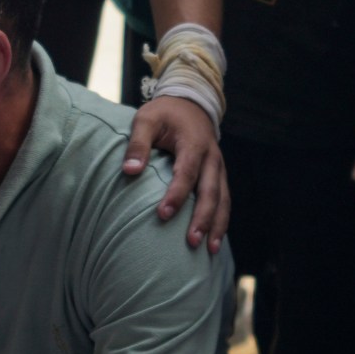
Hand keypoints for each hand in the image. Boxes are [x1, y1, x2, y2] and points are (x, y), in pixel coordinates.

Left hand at [124, 94, 228, 250]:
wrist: (191, 103)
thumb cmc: (164, 114)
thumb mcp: (146, 119)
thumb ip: (137, 144)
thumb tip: (129, 171)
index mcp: (194, 143)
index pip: (187, 173)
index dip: (177, 195)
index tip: (163, 215)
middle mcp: (212, 157)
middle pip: (211, 192)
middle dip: (203, 218)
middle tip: (192, 242)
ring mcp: (219, 167)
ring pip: (223, 199)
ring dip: (217, 225)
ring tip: (209, 250)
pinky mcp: (219, 175)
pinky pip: (224, 200)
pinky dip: (221, 220)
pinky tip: (214, 240)